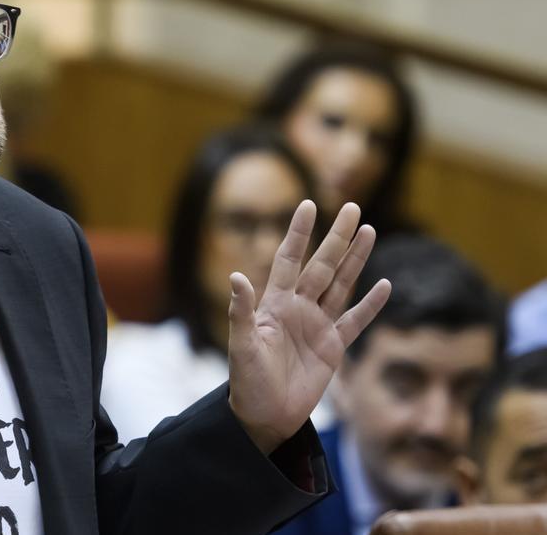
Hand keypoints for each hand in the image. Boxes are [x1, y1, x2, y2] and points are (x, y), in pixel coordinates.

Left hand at [227, 201, 390, 453]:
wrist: (264, 416)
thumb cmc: (246, 382)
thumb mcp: (242, 346)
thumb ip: (241, 311)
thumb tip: (236, 276)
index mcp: (274, 304)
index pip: (288, 260)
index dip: (298, 234)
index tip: (308, 204)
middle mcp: (298, 309)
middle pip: (322, 266)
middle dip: (337, 237)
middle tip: (354, 207)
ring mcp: (317, 326)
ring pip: (341, 285)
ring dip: (356, 260)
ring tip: (370, 232)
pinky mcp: (333, 348)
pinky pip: (356, 321)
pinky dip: (371, 304)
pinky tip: (385, 284)